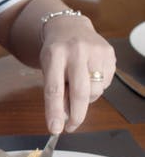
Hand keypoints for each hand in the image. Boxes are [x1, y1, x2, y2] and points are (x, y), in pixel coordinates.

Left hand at [40, 18, 115, 132]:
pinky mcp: (109, 53)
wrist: (70, 27)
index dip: (55, 112)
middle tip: (71, 126)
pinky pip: (106, 84)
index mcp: (54, 54)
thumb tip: (64, 117)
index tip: (55, 129)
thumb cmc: (56, 52)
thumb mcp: (47, 67)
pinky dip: (96, 87)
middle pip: (80, 93)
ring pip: (95, 91)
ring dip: (87, 99)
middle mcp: (76, 51)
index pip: (54, 88)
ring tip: (78, 87)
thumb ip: (55, 90)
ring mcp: (95, 51)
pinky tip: (89, 75)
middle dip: (76, 115)